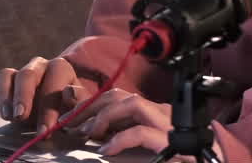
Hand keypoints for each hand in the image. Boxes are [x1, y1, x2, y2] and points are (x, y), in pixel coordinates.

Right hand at [0, 56, 94, 134]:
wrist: (62, 109)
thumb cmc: (73, 108)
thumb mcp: (81, 106)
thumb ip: (79, 101)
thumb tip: (69, 93)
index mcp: (60, 68)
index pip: (53, 80)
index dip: (48, 106)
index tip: (45, 130)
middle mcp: (38, 67)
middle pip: (27, 74)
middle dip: (23, 97)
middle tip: (21, 117)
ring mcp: (18, 76)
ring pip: (5, 75)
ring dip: (4, 96)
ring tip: (8, 117)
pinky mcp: (3, 89)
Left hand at [57, 88, 224, 160]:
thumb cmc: (181, 158)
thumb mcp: (144, 145)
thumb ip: (121, 133)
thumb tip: (92, 131)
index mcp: (153, 114)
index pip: (119, 97)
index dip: (91, 104)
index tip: (70, 118)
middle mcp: (161, 114)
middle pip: (122, 96)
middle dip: (92, 106)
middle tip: (70, 124)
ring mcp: (169, 126)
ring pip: (134, 105)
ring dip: (105, 116)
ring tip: (88, 133)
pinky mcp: (174, 143)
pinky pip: (144, 133)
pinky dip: (121, 138)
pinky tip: (107, 149)